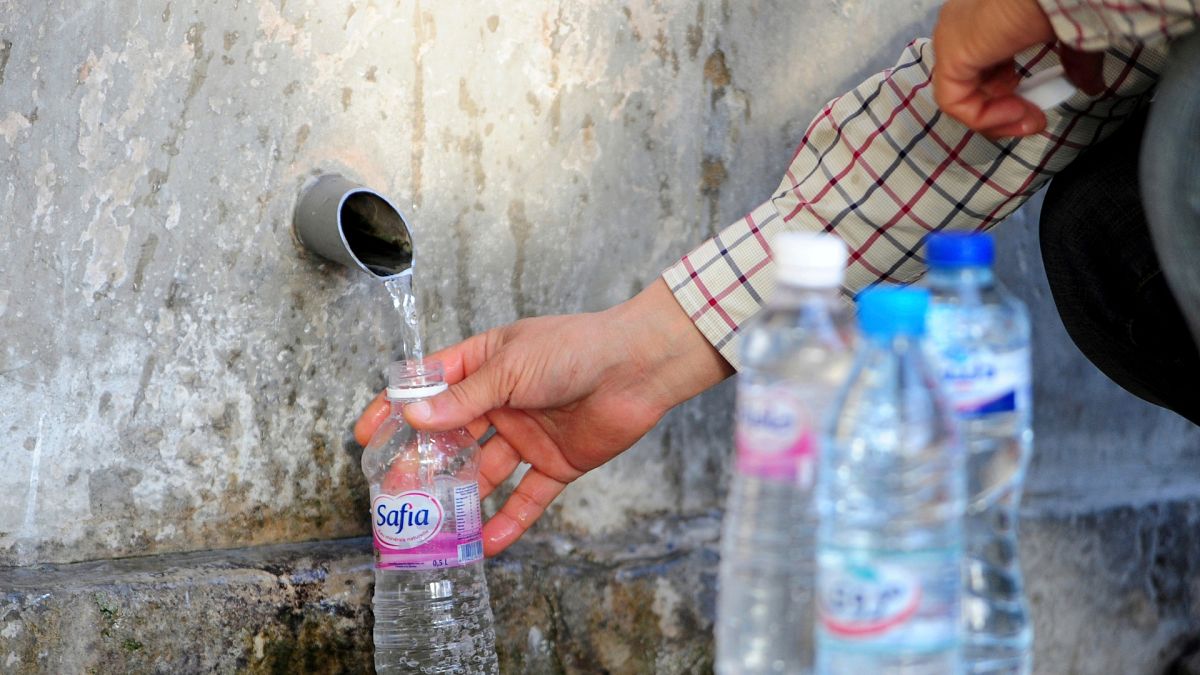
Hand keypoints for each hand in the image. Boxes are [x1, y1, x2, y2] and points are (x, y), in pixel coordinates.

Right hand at [354, 279, 732, 555]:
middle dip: (422, 463)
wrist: (637, 366)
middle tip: (393, 491)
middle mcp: (504, 400)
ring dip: (461, 497)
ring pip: (485, 472)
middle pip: (452, 436)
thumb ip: (465, 398)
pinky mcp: (557, 462)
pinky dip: (509, 520)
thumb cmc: (575, 349)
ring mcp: (528, 433)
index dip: (397, 409)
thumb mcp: (511, 368)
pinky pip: (528, 497)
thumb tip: (415, 418)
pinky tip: (486, 544)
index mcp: (487, 365)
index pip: (430, 388)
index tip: (366, 434)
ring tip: (432, 524)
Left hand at [932, 0, 1104, 137]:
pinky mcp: (950, 56)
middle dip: (1003, 106)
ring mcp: (951, 39)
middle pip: (971, 82)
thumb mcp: (1071, 35)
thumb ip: (1074, 62)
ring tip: (1028, 117)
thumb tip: (1090, 85)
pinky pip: (955, 102)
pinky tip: (1016, 111)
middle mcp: (961, 24)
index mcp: (985, 15)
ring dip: (997, 116)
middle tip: (1034, 117)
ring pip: (961, 95)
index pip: (984, 65)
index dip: (1009, 91)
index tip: (1038, 106)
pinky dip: (984, 117)